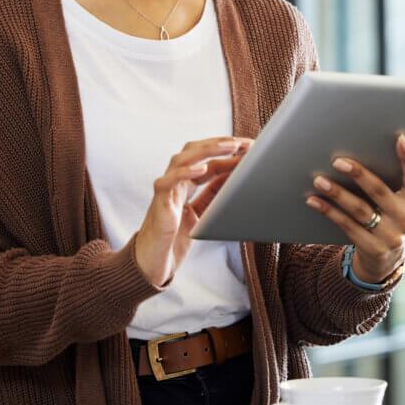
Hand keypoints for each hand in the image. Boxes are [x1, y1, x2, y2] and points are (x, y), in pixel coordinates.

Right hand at [134, 136, 253, 286]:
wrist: (154, 261)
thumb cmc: (175, 237)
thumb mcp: (202, 212)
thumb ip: (214, 194)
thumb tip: (235, 176)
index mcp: (185, 183)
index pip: (208, 160)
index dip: (228, 152)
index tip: (250, 147)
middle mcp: (174, 181)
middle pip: (194, 151)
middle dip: (219, 143)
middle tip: (244, 142)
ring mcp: (166, 189)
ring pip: (182, 159)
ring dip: (207, 150)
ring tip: (229, 147)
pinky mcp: (159, 202)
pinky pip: (168, 181)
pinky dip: (184, 172)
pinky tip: (201, 168)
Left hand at [305, 134, 404, 283]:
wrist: (388, 260)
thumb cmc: (395, 217)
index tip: (400, 138)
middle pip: (379, 191)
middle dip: (358, 174)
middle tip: (337, 161)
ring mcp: (391, 236)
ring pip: (360, 210)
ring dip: (337, 193)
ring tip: (319, 180)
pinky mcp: (373, 248)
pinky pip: (347, 226)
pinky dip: (328, 212)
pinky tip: (313, 200)